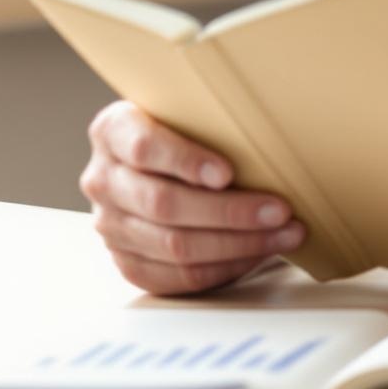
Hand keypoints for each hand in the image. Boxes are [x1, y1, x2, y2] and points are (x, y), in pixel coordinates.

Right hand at [79, 101, 305, 294]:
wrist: (155, 166)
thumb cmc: (182, 133)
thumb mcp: (183, 112)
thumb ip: (207, 120)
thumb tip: (269, 138)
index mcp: (112, 132)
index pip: (143, 147)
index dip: (185, 161)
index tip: (227, 173)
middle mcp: (103, 180)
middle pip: (164, 204)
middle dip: (230, 211)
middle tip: (279, 210)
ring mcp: (111, 227)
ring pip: (175, 246)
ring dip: (238, 244)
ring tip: (283, 234)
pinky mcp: (128, 263)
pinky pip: (179, 276)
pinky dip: (224, 267)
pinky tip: (257, 253)